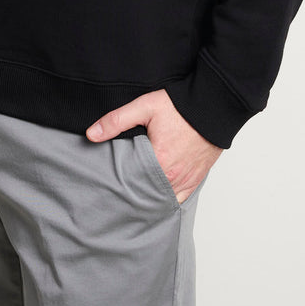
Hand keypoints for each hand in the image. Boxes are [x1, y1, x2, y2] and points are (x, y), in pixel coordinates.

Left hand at [86, 88, 222, 203]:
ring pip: (163, 200)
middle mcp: (174, 176)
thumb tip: (91, 134)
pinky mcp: (196, 178)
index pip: (131, 183)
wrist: (213, 105)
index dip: (118, 185)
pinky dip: (167, 200)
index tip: (107, 186)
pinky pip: (180, 199)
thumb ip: (117, 120)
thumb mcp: (145, 107)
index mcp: (159, 161)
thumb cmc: (181, 105)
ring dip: (149, 199)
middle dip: (132, 195)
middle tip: (116, 195)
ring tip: (133, 199)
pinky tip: (156, 199)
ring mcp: (187, 180)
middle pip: (146, 195)